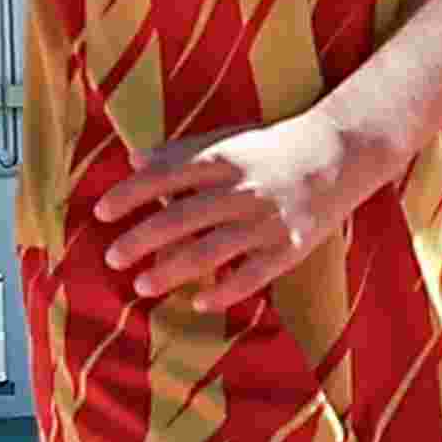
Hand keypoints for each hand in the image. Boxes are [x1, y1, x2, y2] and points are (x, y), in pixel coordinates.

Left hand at [87, 113, 392, 312]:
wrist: (342, 152)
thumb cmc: (272, 146)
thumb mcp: (226, 139)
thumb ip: (179, 151)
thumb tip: (132, 161)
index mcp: (222, 158)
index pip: (164, 177)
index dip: (128, 195)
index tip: (100, 212)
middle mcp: (242, 189)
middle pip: (180, 217)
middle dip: (140, 240)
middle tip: (111, 257)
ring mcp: (268, 220)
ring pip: (211, 250)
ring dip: (171, 270)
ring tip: (140, 285)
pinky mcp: (292, 246)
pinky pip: (253, 274)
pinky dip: (225, 291)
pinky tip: (200, 302)